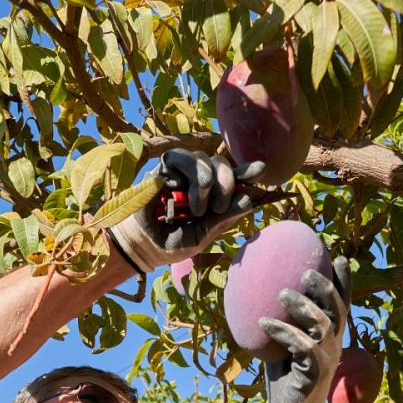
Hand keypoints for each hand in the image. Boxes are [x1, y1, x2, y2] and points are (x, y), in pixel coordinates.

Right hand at [108, 150, 265, 273]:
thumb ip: (223, 219)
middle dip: (227, 183)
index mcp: (212, 196)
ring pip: (204, 159)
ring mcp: (181, 172)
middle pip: (222, 164)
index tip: (261, 170)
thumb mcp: (202, 236)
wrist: (141, 246)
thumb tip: (248, 200)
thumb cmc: (171, 243)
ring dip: (206, 184)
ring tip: (197, 209)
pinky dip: (188, 173)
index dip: (246, 171)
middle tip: (218, 207)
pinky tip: (182, 195)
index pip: (233, 178)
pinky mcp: (163, 168)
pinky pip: (181, 156)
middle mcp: (198, 180)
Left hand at [259, 256, 351, 402]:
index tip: (337, 257)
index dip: (344, 281)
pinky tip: (264, 322)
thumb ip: (284, 321)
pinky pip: (302, 347)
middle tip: (305, 271)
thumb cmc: (285, 375)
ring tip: (281, 294)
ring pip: (322, 325)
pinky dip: (283, 332)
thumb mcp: (285, 343)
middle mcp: (334, 344)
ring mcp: (327, 359)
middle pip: (337, 310)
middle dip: (325, 287)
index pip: (342, 303)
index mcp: (330, 335)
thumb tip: (261, 292)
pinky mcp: (315, 373)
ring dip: (302, 307)